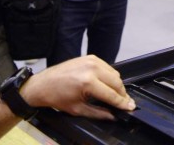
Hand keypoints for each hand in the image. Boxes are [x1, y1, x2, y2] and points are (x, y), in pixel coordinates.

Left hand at [20, 55, 135, 119]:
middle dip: (123, 94)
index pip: (111, 94)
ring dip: (118, 85)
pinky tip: (108, 84)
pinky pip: (108, 67)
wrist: (43, 84)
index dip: (122, 103)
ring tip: (116, 95)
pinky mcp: (91, 57)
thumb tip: (114, 116)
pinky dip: (110, 76)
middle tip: (126, 103)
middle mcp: (92, 68)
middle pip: (117, 82)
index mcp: (88, 82)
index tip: (130, 107)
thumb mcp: (78, 109)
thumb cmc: (57, 97)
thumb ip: (99, 113)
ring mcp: (92, 60)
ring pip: (114, 74)